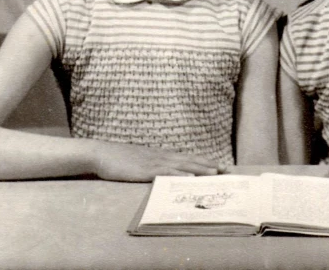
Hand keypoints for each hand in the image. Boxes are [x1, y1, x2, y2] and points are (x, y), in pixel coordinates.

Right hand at [90, 141, 224, 181]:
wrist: (101, 154)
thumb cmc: (119, 160)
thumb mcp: (140, 162)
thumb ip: (153, 166)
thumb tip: (165, 173)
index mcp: (161, 155)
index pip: (188, 157)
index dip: (204, 161)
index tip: (220, 165)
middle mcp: (161, 156)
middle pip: (190, 160)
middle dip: (209, 164)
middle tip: (227, 170)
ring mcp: (154, 162)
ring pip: (182, 165)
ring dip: (200, 168)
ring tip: (216, 172)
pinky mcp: (146, 170)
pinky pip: (166, 172)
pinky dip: (180, 173)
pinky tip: (190, 176)